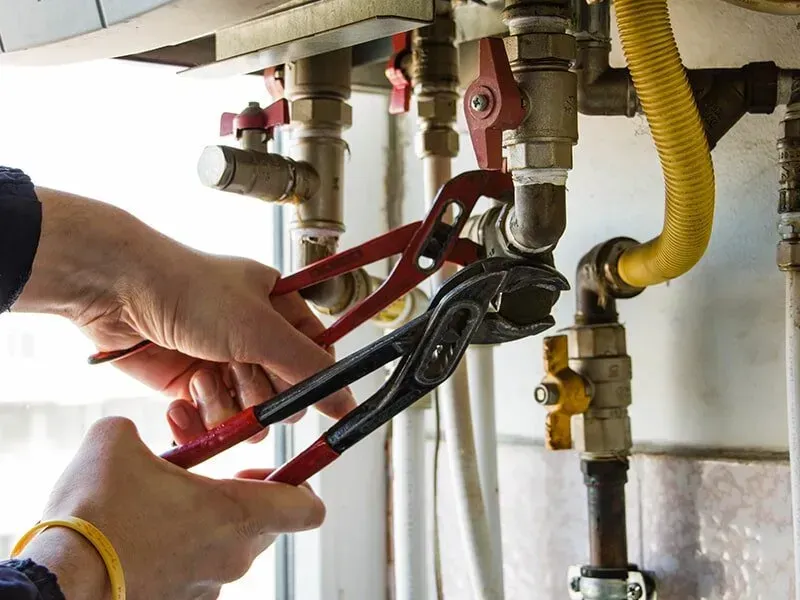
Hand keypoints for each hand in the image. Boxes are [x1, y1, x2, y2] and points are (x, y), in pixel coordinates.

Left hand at [13, 188, 354, 442]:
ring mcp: (222, 363)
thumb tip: (347, 402)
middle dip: (262, 395)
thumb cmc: (191, 292)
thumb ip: (308, 369)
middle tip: (241, 373)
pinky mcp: (190, 386)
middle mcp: (254, 338)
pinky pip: (212, 423)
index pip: (316, 357)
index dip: (311, 381)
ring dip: (227, 406)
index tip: (301, 394)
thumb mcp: (261, 329)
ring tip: (203, 379)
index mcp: (279, 310)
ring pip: (249, 414)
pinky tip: (182, 402)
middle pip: (284, 393)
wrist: (118, 292)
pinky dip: (199, 421)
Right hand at [19, 418, 324, 599]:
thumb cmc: (95, 515)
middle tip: (212, 483)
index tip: (289, 470)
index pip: (307, 508)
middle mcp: (233, 557)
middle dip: (246, 500)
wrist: (56, 584)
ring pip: (228, 550)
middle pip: (268, 525)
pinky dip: (181, 555)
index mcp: (237, 513)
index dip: (303, 485)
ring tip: (164, 511)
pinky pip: (195, 574)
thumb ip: (138, 431)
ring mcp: (207, 589)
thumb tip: (129, 435)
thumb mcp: (116, 443)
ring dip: (208, 528)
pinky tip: (144, 541)